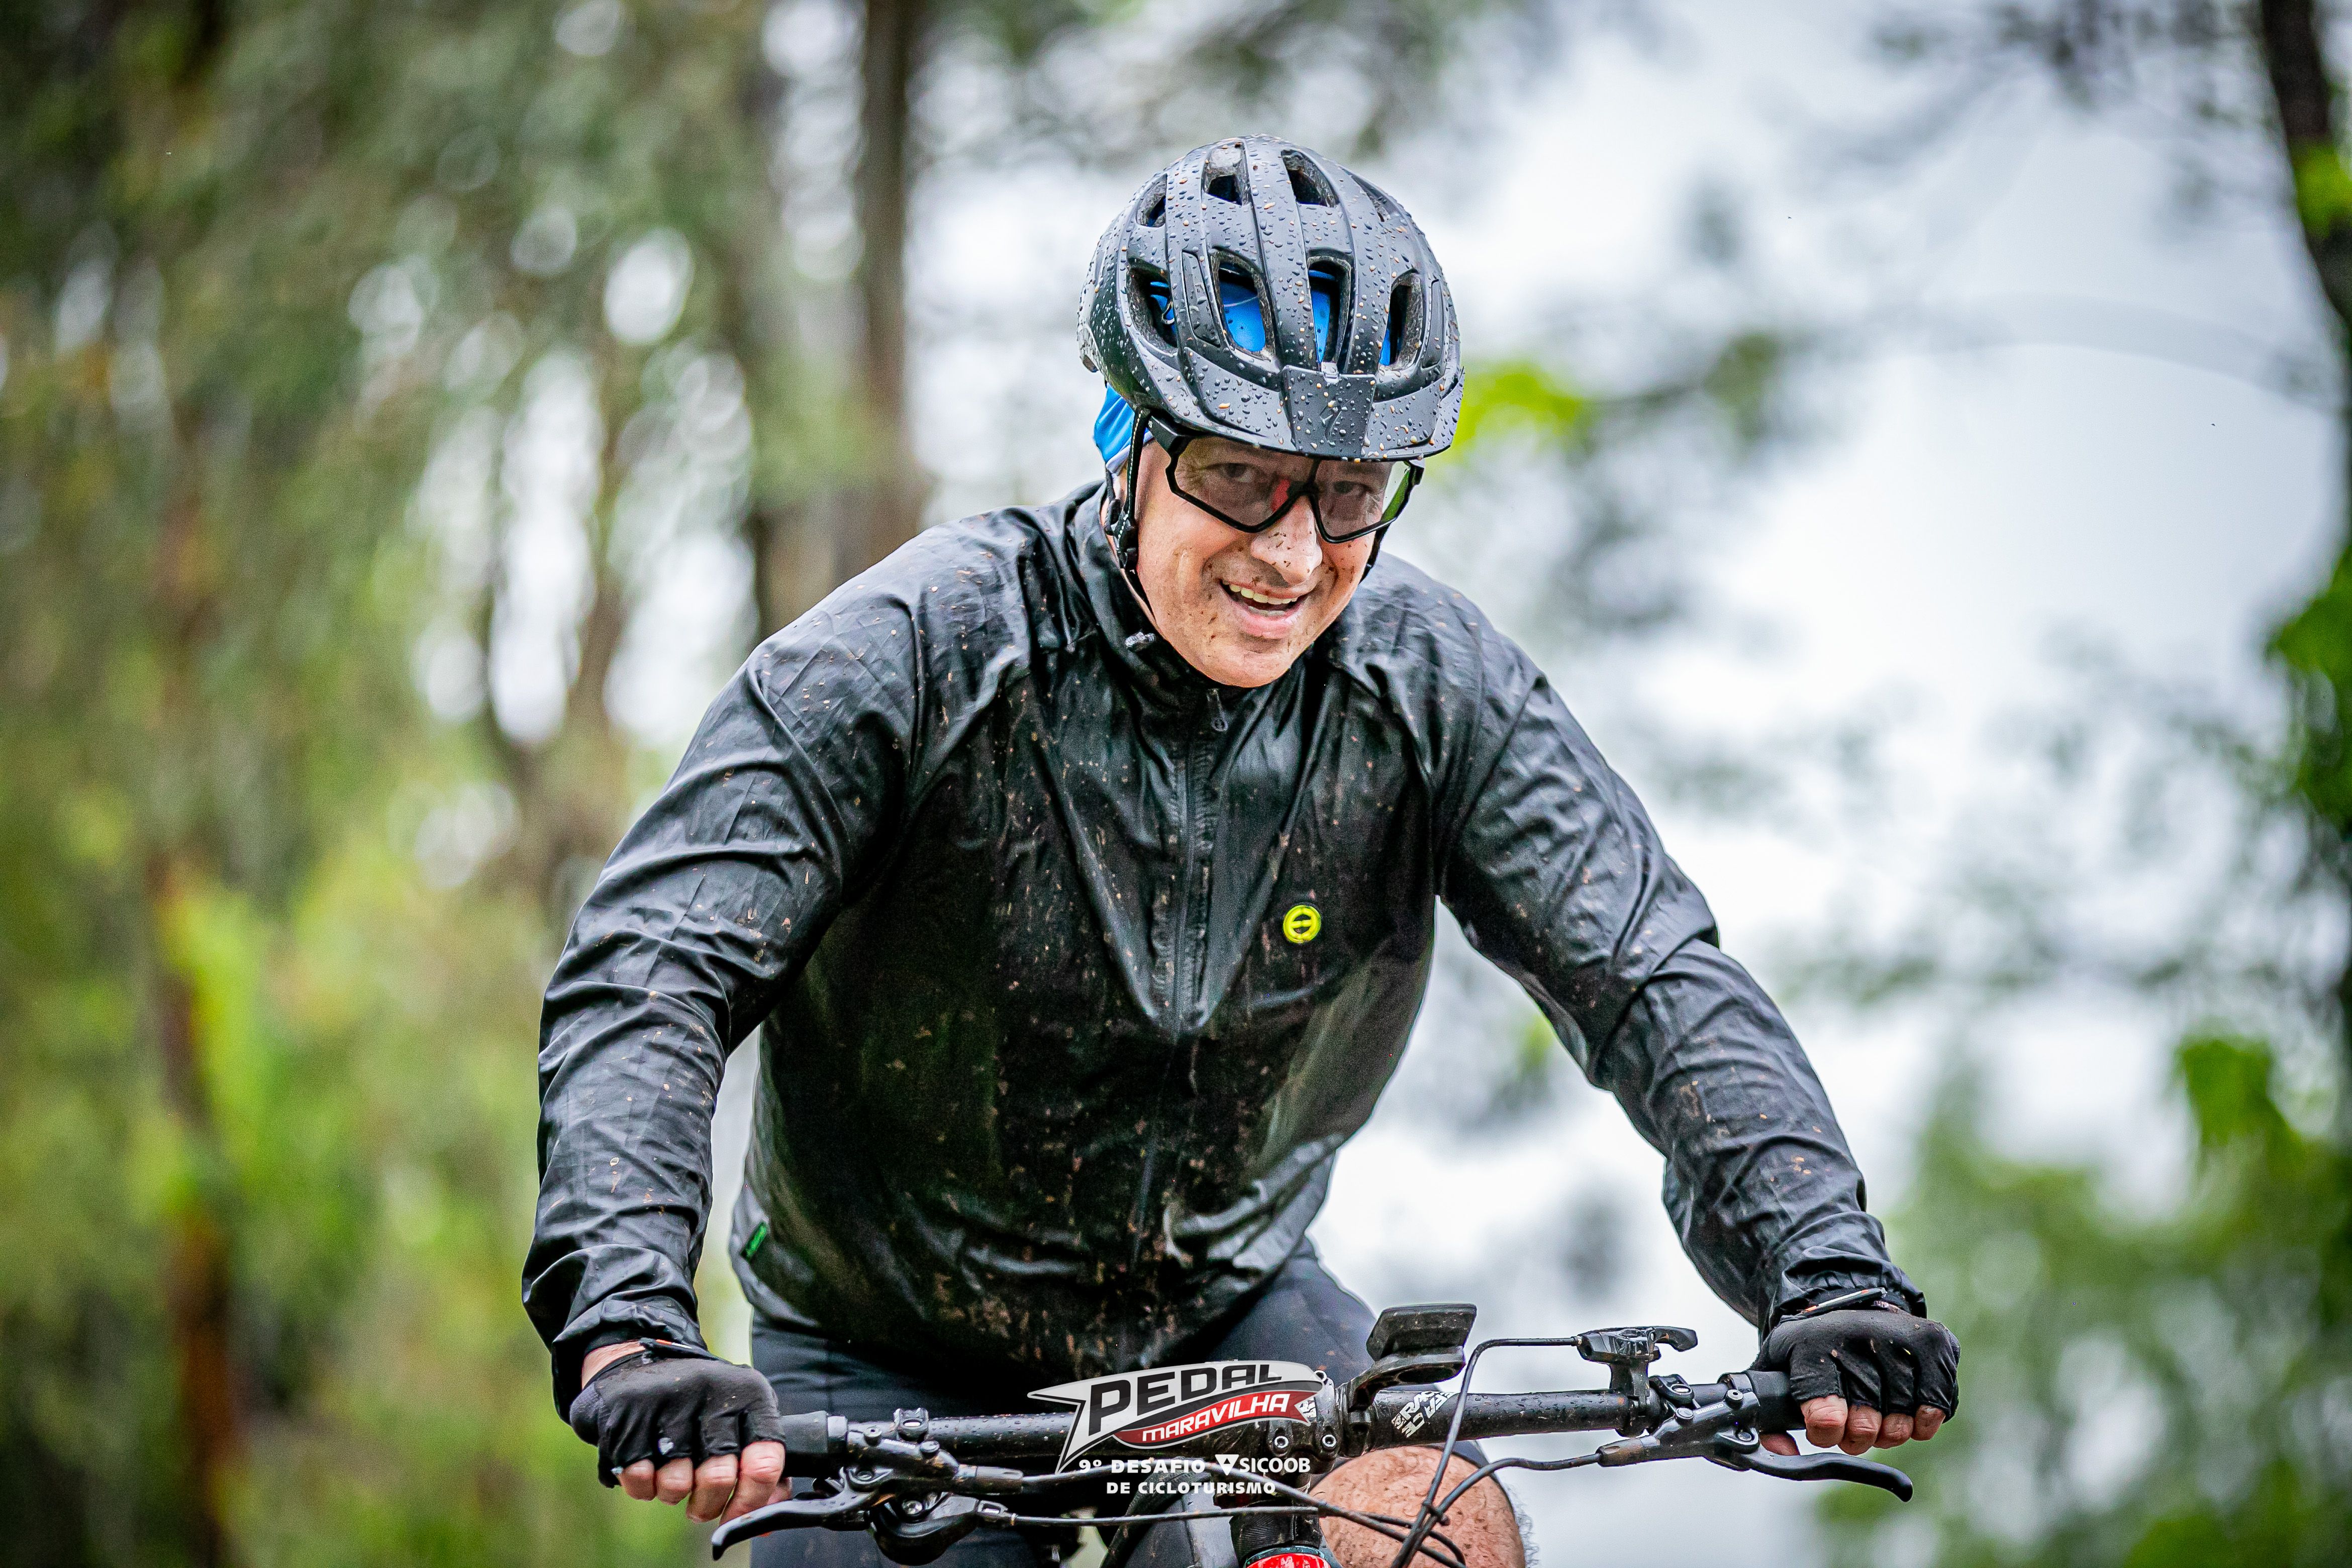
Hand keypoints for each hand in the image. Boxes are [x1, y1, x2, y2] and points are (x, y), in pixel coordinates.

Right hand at [572, 1340, 787, 1523]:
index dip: (753, 1498)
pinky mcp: (629, 1414)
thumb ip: (761, 1465)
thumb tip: (768, 1516)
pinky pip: (640, 1479)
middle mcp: (713, 1390)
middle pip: (720, 1477)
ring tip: (672, 1476)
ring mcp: (669, 1400)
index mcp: (750, 1393)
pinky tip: (647, 1465)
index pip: (766, 1458)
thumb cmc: (699, 1405)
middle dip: (709, 1504)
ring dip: (673, 1494)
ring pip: (677, 1483)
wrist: (639, 1363)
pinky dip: (643, 1485)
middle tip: (700, 1504)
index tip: (737, 1515)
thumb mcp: (740, 1418)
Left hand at [1751, 1305, 1958, 1458]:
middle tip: (1850, 1430)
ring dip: (1889, 1431)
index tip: (1824, 1430)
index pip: (1824, 1410)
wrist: (1847, 1298)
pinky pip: (1937, 1407)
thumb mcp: (1774, 1368)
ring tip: (1877, 1416)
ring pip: (1902, 1420)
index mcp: (1811, 1344)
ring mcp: (1900, 1337)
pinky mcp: (1936, 1343)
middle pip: (1866, 1423)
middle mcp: (1858, 1336)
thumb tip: (1780, 1453)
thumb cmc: (1810, 1347)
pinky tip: (1907, 1410)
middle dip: (1856, 1437)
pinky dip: (1922, 1420)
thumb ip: (1768, 1416)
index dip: (1826, 1432)